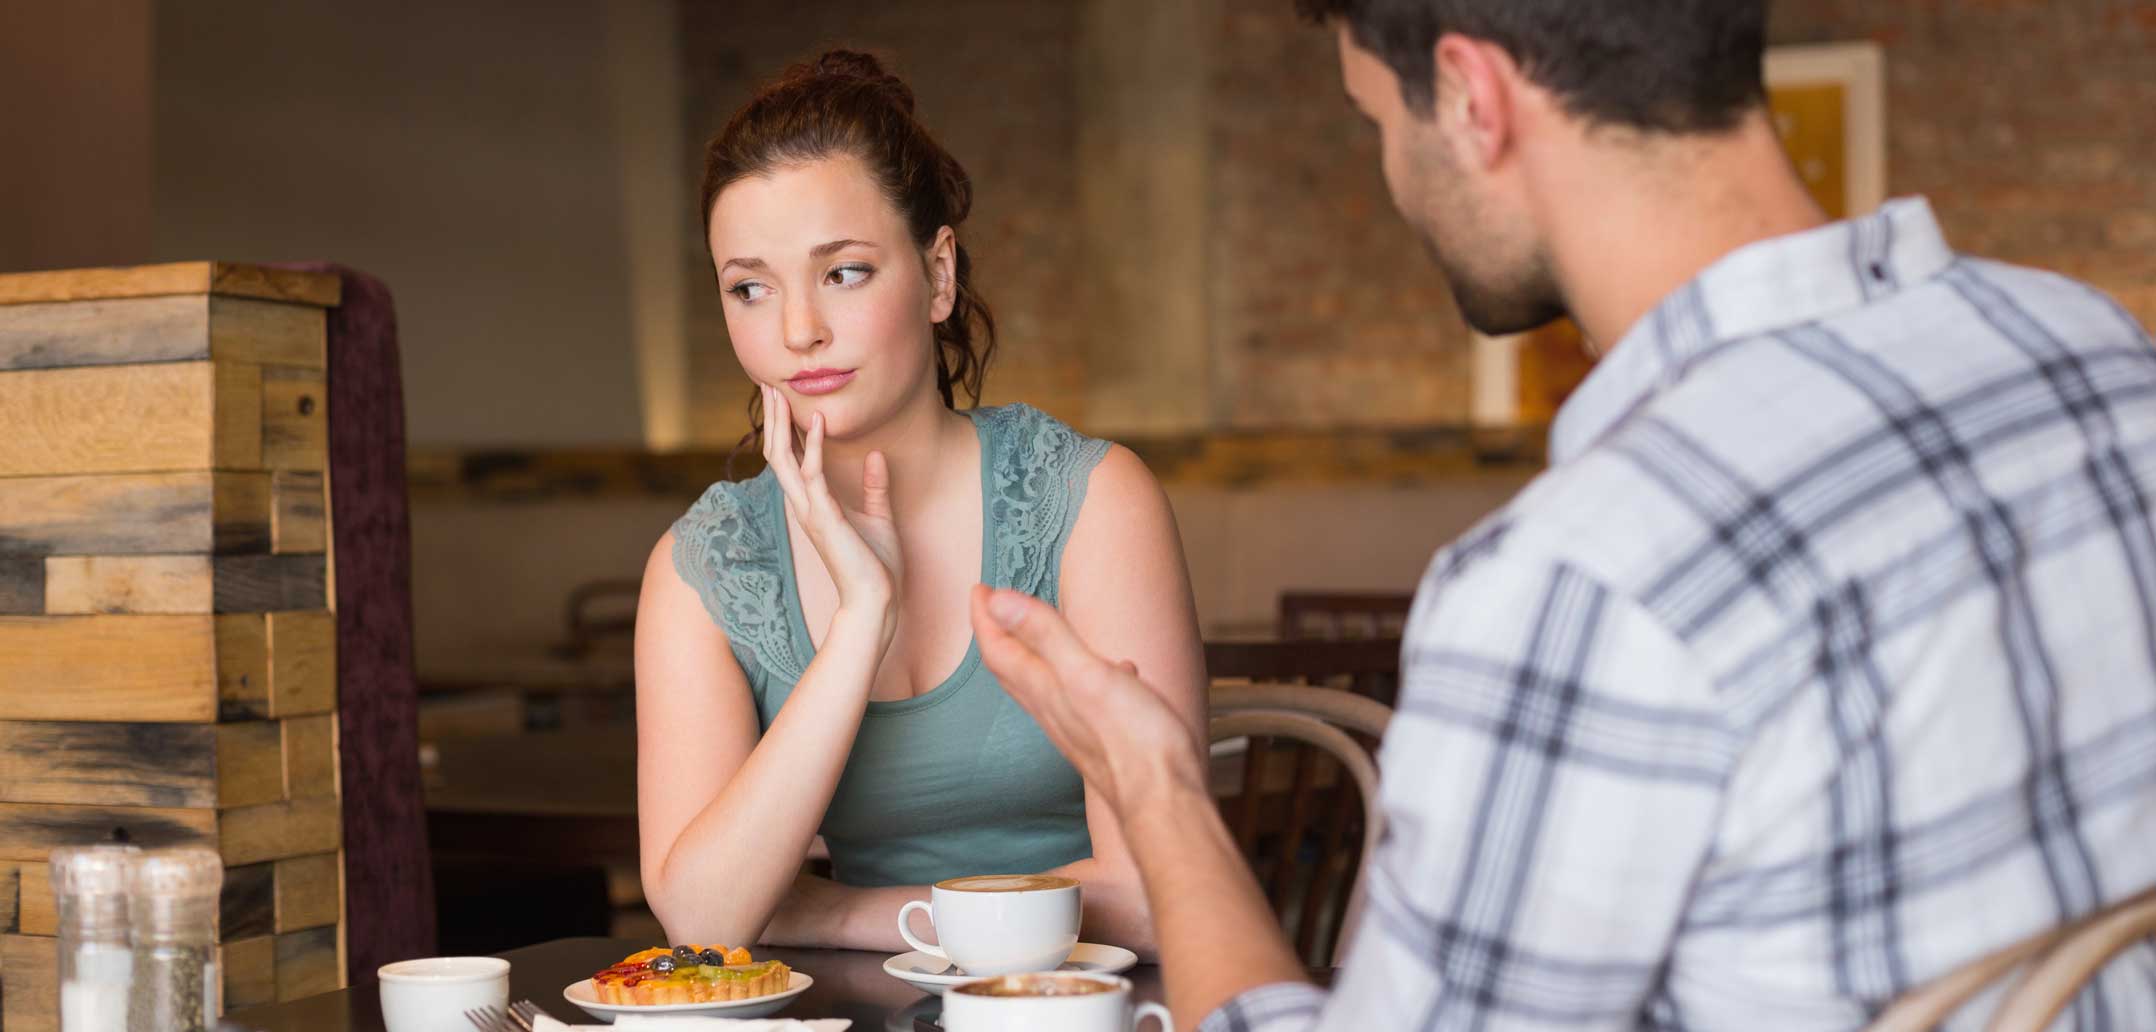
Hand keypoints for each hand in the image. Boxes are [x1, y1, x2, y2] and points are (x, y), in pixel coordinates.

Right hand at [764, 385, 902, 648]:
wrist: (876, 599)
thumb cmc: (876, 565)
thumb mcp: (879, 516)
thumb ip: (875, 486)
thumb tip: (876, 455)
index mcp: (813, 504)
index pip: (790, 458)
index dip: (783, 428)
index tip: (781, 399)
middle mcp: (804, 504)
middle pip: (776, 452)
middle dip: (771, 418)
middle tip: (768, 384)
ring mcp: (810, 510)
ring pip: (782, 458)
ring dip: (781, 423)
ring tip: (780, 392)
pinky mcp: (824, 516)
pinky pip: (812, 473)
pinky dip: (813, 445)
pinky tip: (817, 420)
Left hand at [969, 585, 1202, 811]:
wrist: (1164, 799)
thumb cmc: (1133, 741)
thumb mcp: (1087, 673)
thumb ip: (1045, 634)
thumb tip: (998, 602)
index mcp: (1045, 689)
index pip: (999, 649)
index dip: (984, 617)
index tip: (979, 589)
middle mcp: (1052, 710)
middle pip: (1011, 668)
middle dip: (999, 634)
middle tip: (992, 608)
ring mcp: (1075, 727)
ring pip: (1042, 684)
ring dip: (1033, 654)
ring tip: (1036, 634)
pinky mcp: (1101, 738)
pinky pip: (1080, 698)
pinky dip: (1084, 676)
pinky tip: (1114, 672)